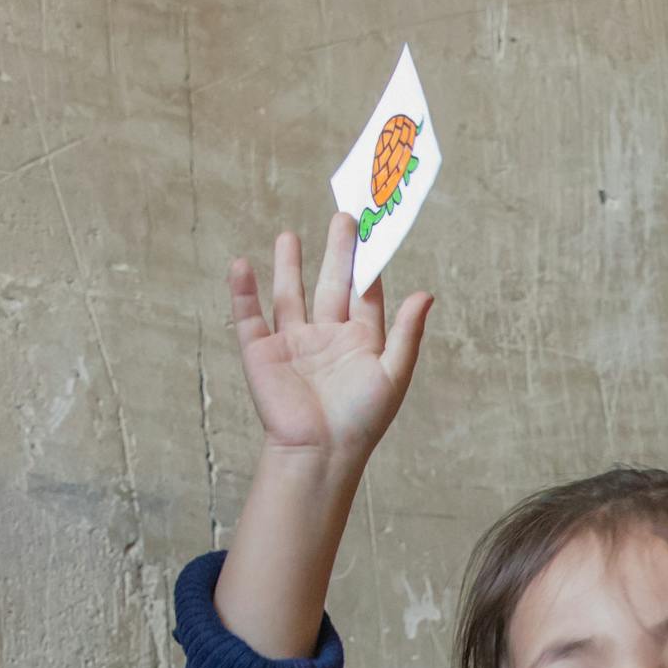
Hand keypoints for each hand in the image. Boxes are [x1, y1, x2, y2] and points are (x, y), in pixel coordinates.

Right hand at [231, 219, 432, 466]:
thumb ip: (407, 333)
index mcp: (359, 341)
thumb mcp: (393, 374)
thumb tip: (426, 294)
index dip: (368, 263)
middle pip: (330, 284)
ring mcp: (292, 344)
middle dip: (335, 252)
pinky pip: (250, 316)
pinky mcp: (261, 353)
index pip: (364, 293)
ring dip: (288, 265)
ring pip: (289, 295)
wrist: (320, 452)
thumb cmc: (361, 420)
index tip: (373, 230)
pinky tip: (242, 265)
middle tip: (342, 216)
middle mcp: (326, 337)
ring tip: (289, 236)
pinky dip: (243, 292)